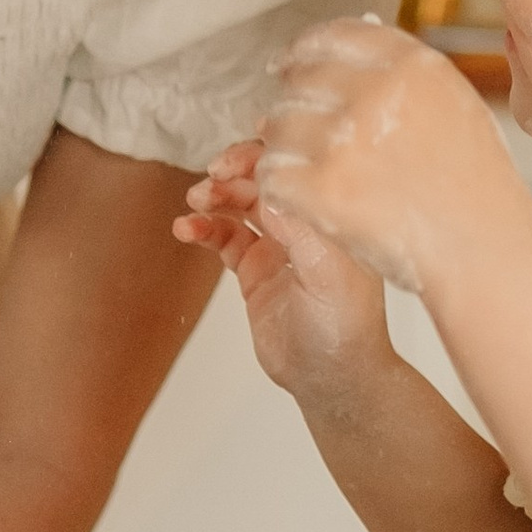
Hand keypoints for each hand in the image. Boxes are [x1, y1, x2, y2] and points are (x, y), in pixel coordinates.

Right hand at [176, 138, 393, 404]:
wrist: (330, 378)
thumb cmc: (344, 327)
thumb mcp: (327, 270)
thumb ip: (296, 224)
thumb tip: (265, 181)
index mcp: (330, 214)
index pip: (297, 167)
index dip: (266, 153)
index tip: (237, 156)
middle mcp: (306, 223)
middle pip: (264, 178)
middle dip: (234, 172)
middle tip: (211, 178)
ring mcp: (279, 244)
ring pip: (239, 203)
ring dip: (214, 196)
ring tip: (194, 203)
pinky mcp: (256, 269)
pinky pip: (223, 236)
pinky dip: (203, 227)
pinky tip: (187, 229)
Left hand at [255, 19, 506, 293]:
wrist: (484, 253)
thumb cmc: (478, 190)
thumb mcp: (457, 107)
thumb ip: (405, 73)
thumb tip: (355, 37)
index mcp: (415, 66)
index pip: (338, 35)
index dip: (304, 48)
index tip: (289, 62)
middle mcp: (379, 94)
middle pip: (303, 78)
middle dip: (291, 101)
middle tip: (288, 121)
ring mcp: (347, 141)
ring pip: (279, 125)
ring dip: (280, 144)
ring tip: (294, 162)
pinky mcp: (324, 190)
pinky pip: (273, 173)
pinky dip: (276, 185)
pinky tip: (291, 194)